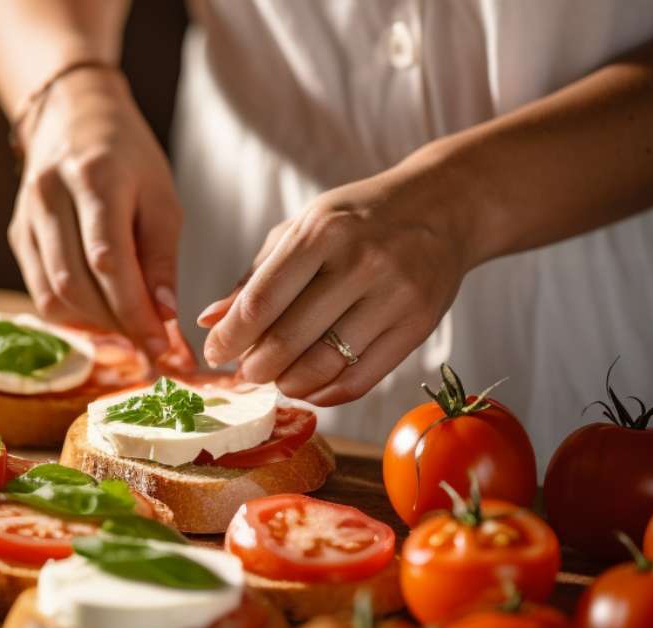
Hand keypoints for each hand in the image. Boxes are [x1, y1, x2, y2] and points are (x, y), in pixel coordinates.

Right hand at [8, 68, 182, 357]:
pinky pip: (41, 292)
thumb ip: (162, 257)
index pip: (108, 261)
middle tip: (153, 344)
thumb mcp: (161, 196)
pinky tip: (102, 313)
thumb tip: (164, 317)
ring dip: (97, 324)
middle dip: (119, 324)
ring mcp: (26, 218)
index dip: (135, 312)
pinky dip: (74, 314)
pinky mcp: (17, 235)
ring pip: (54, 295)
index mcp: (94, 178)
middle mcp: (49, 197)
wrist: (72, 115)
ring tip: (131, 327)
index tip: (163, 347)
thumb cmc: (128, 156)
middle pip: (77, 284)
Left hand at [199, 165, 472, 405]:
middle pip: (290, 339)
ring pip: (325, 365)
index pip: (262, 300)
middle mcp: (361, 263)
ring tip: (277, 379)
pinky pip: (361, 379)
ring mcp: (394, 296)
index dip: (231, 337)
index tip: (215, 353)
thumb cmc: (358, 219)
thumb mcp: (302, 229)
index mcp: (322, 232)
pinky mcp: (418, 326)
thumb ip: (255, 277)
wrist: (443, 208)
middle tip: (245, 373)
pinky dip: (326, 393)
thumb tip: (210, 321)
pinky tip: (310, 387)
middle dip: (256, 367)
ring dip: (289, 383)